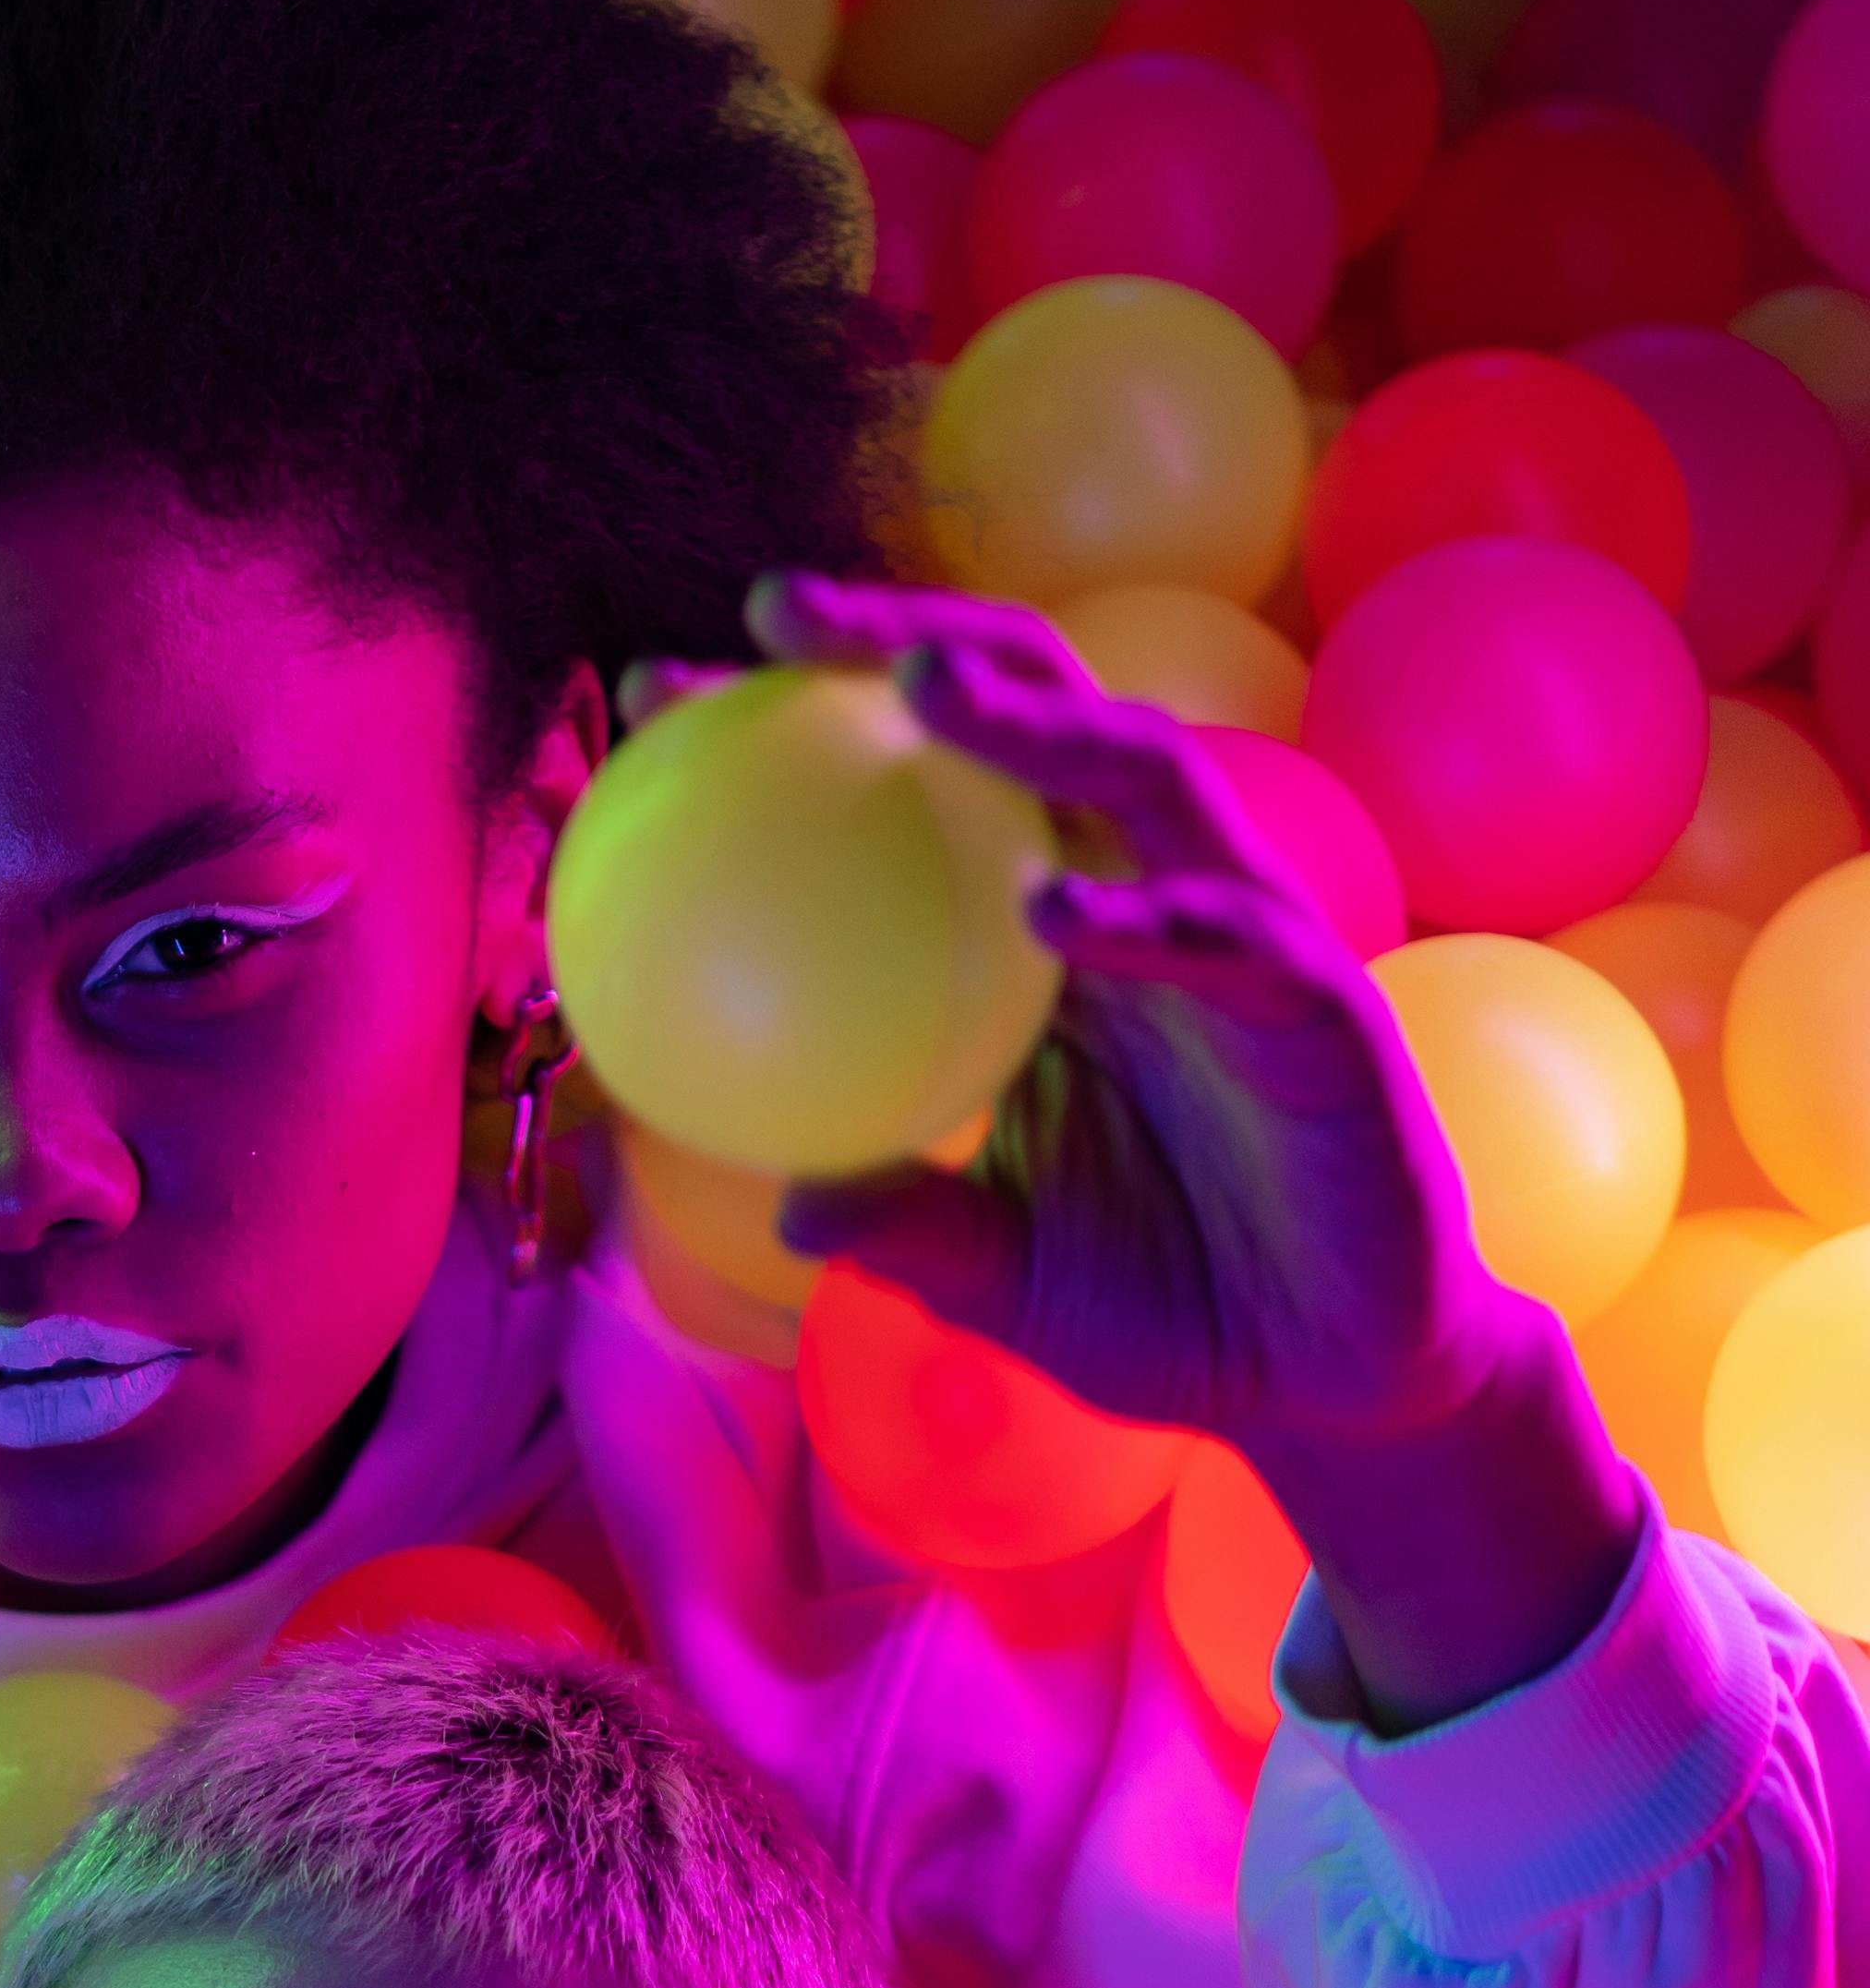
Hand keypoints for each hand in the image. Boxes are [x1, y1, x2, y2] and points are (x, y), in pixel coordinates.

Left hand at [742, 578, 1642, 1730]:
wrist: (1335, 1381)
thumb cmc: (1166, 1308)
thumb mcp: (997, 1276)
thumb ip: (904, 1225)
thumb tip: (790, 1206)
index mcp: (1046, 933)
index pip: (916, 782)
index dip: (792, 718)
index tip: (653, 690)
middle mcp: (1138, 896)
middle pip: (1030, 708)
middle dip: (907, 636)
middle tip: (774, 607)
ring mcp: (1238, 934)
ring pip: (1145, 774)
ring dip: (1035, 720)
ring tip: (923, 690)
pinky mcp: (1323, 1007)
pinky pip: (1233, 941)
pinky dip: (1145, 920)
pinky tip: (1053, 911)